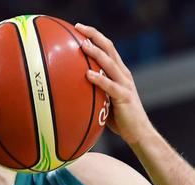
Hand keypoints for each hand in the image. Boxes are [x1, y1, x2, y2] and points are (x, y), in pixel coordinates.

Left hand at [76, 23, 151, 144]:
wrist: (138, 132)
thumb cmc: (118, 117)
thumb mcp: (104, 99)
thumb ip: (93, 90)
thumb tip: (70, 89)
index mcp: (119, 72)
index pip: (107, 48)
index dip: (95, 36)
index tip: (79, 28)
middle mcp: (123, 74)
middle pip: (109, 48)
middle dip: (94, 36)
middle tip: (78, 28)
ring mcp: (125, 84)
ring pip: (110, 63)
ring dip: (96, 53)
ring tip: (83, 45)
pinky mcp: (124, 97)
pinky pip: (110, 86)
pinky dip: (99, 79)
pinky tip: (87, 74)